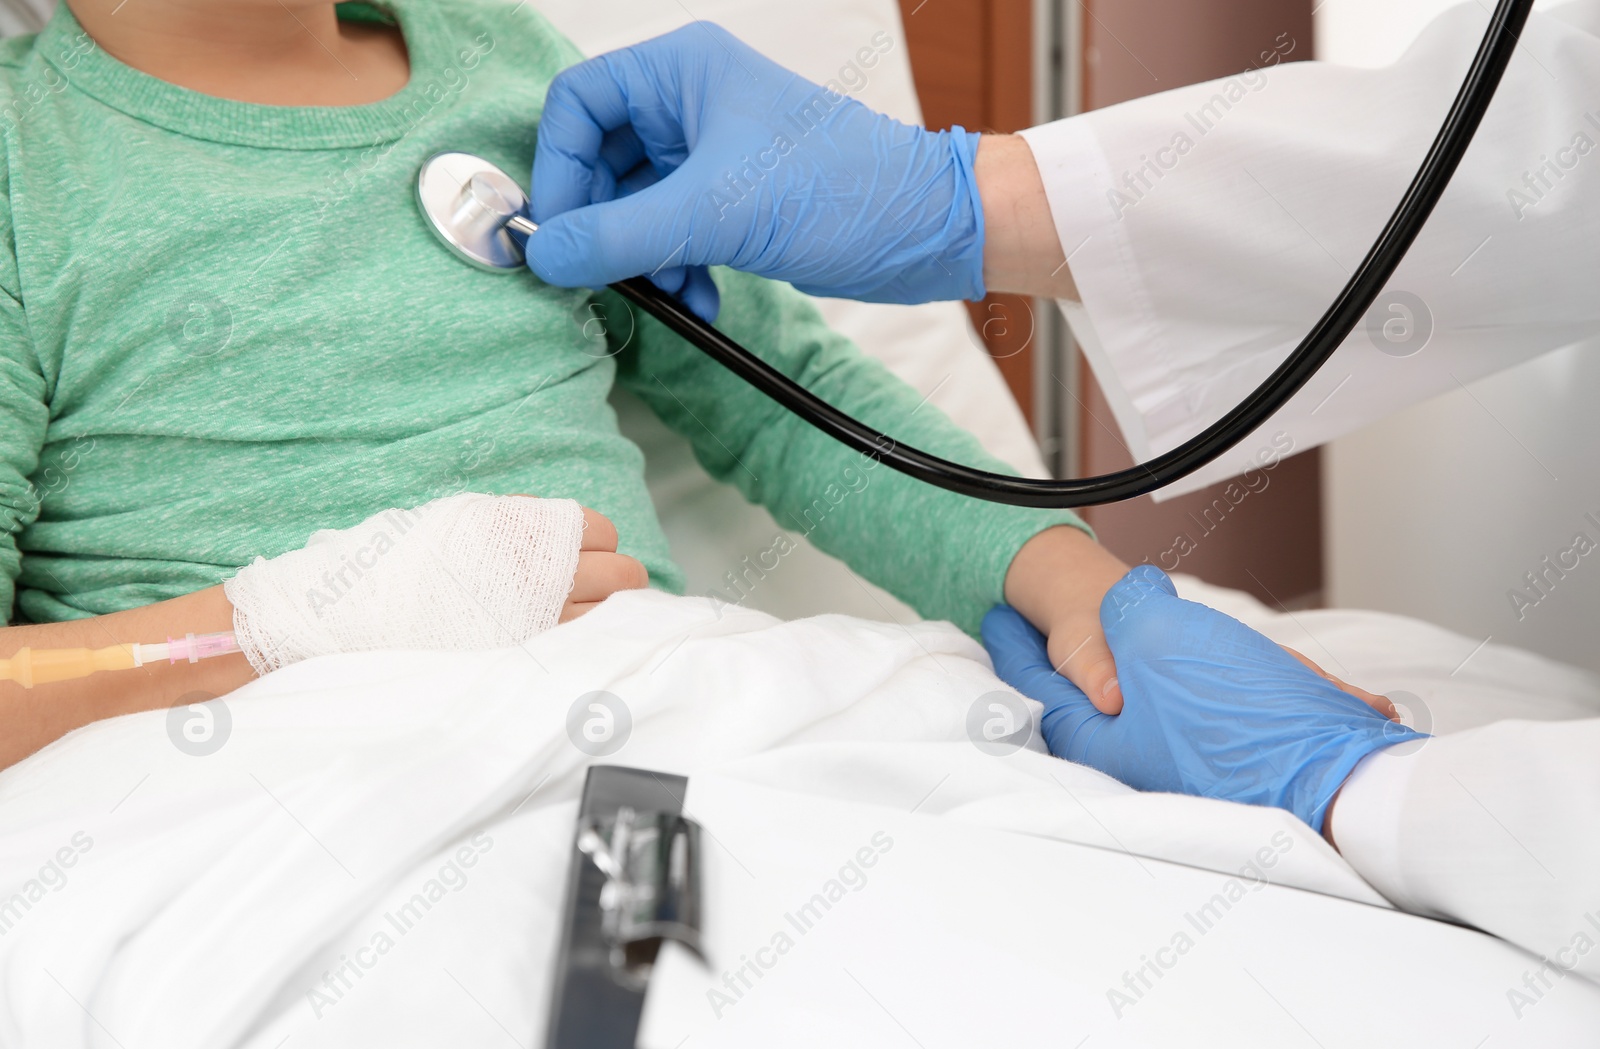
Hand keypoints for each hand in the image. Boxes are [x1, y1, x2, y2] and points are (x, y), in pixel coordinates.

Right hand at [224, 494, 646, 673]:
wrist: (342, 620)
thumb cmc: (387, 574)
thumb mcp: (450, 529)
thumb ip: (508, 534)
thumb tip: (555, 546)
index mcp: (521, 528)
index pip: (600, 531)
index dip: (594, 549)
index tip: (581, 567)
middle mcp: (540, 569)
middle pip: (623, 574)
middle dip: (615, 587)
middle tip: (593, 605)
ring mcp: (539, 619)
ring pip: (614, 617)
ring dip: (606, 623)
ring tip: (580, 636)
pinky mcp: (526, 660)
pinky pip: (585, 654)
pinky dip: (586, 655)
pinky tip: (565, 661)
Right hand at [528, 22, 985, 319]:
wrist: (929, 232)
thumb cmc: (845, 189)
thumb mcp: (718, 212)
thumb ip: (623, 236)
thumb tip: (548, 255)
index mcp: (683, 71)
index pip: (577, 104)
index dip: (557, 169)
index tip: (557, 232)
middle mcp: (691, 103)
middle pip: (599, 161)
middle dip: (602, 225)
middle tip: (599, 273)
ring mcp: (712, 154)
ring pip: (636, 206)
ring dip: (641, 258)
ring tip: (661, 291)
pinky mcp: (734, 201)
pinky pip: (674, 234)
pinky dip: (676, 270)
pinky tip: (699, 301)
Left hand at [982, 565, 1425, 831]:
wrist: (1347, 784)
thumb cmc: (1241, 717)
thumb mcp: (1160, 637)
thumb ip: (1126, 609)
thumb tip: (1129, 595)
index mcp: (1102, 734)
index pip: (1037, 681)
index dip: (1014, 640)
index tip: (996, 613)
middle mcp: (1138, 755)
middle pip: (1092, 695)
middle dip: (1078, 657)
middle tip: (1056, 622)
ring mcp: (1191, 759)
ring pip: (1166, 696)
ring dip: (1169, 659)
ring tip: (1153, 629)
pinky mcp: (1243, 756)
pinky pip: (1223, 708)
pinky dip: (1231, 681)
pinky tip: (1241, 664)